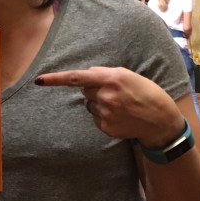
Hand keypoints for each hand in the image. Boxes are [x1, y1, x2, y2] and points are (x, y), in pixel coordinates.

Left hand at [35, 66, 183, 147]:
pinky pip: (95, 117)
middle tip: (115, 92)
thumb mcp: (128, 75)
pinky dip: (104, 115)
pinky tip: (119, 115)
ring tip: (120, 105)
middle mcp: (105, 96)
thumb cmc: (145, 93)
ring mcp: (104, 113)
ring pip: (90, 104)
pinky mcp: (105, 127)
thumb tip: (86, 75)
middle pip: (84, 90)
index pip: (77, 78)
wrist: (159, 120)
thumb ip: (105, 73)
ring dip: (99, 103)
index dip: (56, 79)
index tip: (39, 80)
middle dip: (94, 89)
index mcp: (111, 79)